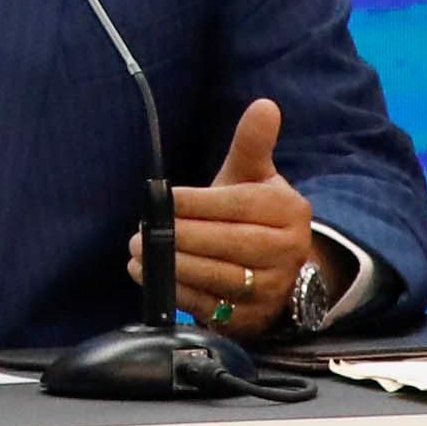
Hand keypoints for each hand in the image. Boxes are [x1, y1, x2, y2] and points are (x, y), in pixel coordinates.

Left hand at [120, 96, 321, 339]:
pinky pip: (216, 309)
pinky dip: (182, 295)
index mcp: (289, 212)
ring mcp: (273, 291)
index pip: (239, 206)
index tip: (164, 198)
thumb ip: (251, 143)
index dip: (199, 203)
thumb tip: (265, 104)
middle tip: (140, 233)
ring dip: (175, 267)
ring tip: (138, 253)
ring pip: (221, 279)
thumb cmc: (255, 212)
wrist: (282, 266)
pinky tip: (152, 278)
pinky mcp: (255, 321)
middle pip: (230, 245)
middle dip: (181, 238)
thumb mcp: (254, 175)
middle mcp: (288, 253)